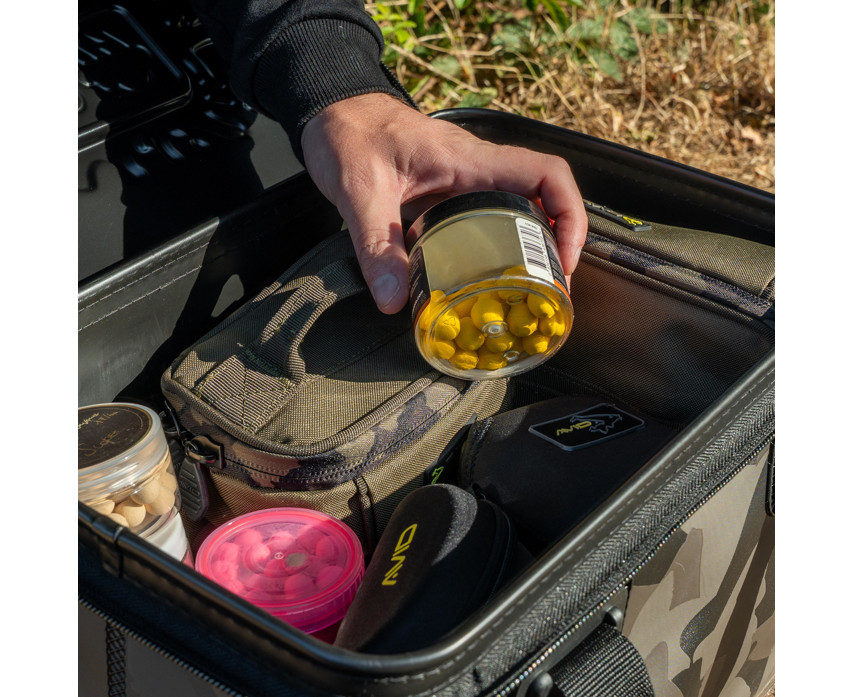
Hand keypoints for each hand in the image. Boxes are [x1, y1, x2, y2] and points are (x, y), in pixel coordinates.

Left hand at [301, 93, 586, 313]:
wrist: (333, 111)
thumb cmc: (349, 136)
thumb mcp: (360, 194)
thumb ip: (377, 247)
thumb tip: (395, 302)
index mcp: (470, 160)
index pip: (546, 174)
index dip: (570, 215)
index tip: (564, 258)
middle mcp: (478, 168)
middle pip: (543, 199)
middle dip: (557, 245)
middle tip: (548, 291)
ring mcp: (466, 180)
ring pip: (521, 210)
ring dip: (532, 248)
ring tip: (528, 292)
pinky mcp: (450, 192)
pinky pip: (490, 217)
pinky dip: (500, 246)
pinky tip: (486, 277)